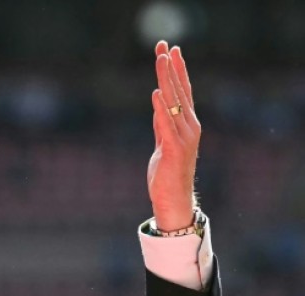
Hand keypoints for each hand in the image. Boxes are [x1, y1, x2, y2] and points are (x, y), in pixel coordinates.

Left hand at [147, 41, 199, 230]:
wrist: (173, 199)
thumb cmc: (167, 172)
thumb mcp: (163, 142)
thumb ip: (162, 124)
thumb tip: (158, 104)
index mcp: (187, 124)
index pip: (183, 91)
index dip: (177, 70)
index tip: (172, 50)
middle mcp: (189, 127)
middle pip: (179, 91)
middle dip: (170, 68)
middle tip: (164, 46)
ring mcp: (183, 138)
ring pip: (174, 103)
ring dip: (166, 81)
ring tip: (161, 61)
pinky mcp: (173, 150)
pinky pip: (166, 125)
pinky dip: (161, 109)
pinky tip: (156, 94)